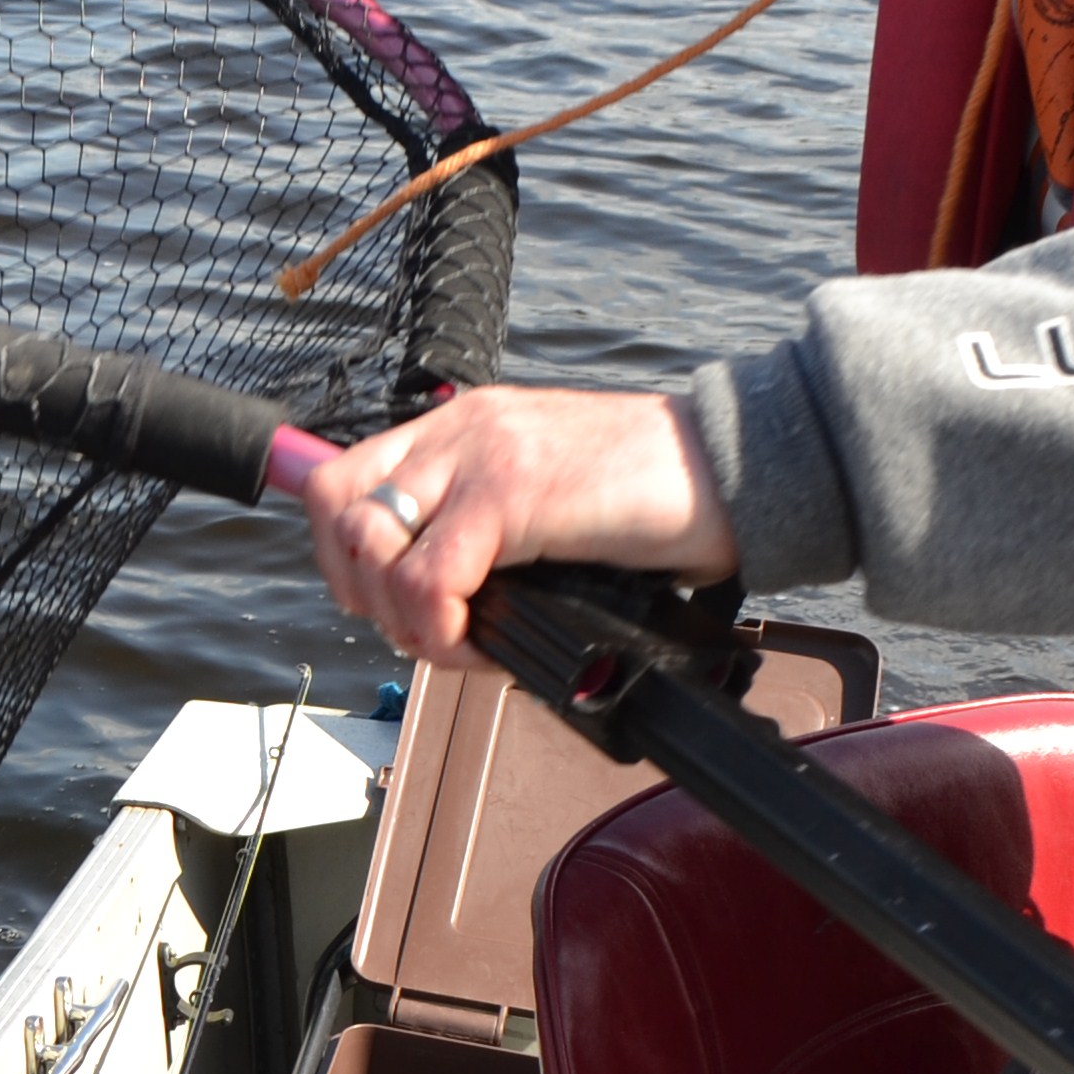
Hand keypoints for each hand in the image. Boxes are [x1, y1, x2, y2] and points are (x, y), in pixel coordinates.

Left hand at [299, 386, 738, 668]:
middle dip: (363, 593)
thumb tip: (435, 601)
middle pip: (337, 511)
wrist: (735, 469)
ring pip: (372, 548)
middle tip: (428, 631)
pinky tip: (488, 645)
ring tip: (465, 642)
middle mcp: (458, 430)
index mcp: (460, 428)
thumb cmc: (654, 498)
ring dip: (405, 619)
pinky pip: (430, 578)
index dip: (348, 562)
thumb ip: (485, 530)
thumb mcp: (546, 504)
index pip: (342, 483)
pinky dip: (444, 632)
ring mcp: (481, 456)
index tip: (396, 608)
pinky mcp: (512, 492)